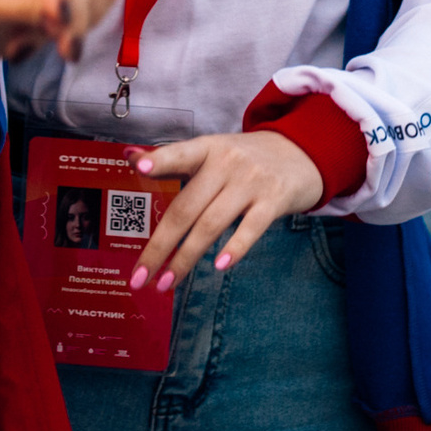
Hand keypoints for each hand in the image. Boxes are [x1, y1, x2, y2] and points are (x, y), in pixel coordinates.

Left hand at [125, 131, 326, 290]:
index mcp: (207, 148)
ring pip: (211, 224)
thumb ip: (172, 159)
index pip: (179, 154)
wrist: (301, 152)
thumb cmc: (245, 158)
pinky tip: (218, 266)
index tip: (139, 167)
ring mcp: (252, 182)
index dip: (159, 160)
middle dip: (160, 246)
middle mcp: (227, 163)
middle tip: (140, 276)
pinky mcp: (274, 200)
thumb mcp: (212, 151)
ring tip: (167, 283)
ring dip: (186, 258)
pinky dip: (234, 248)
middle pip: (187, 207)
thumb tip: (130, 156)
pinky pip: (250, 229)